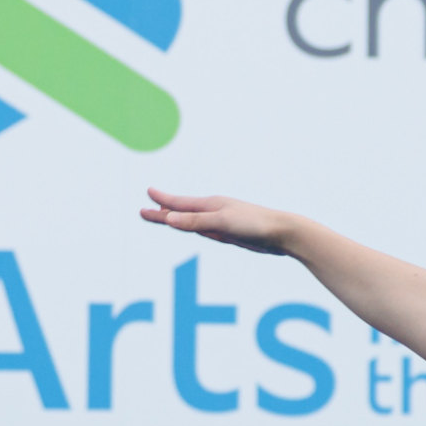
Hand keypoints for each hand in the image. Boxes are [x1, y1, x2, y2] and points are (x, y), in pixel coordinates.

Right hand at [141, 191, 303, 255]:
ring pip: (192, 221)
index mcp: (210, 205)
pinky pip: (205, 229)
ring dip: (176, 218)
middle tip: (144, 211)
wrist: (281, 233)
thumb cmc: (254, 224)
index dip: (162, 200)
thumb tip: (169, 219)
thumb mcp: (222, 223)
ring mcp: (221, 222)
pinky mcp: (230, 233)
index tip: (148, 192)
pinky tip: (193, 228)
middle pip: (181, 213)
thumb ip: (196, 222)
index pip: (179, 204)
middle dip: (162, 212)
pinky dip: (193, 227)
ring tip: (162, 216)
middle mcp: (213, 211)